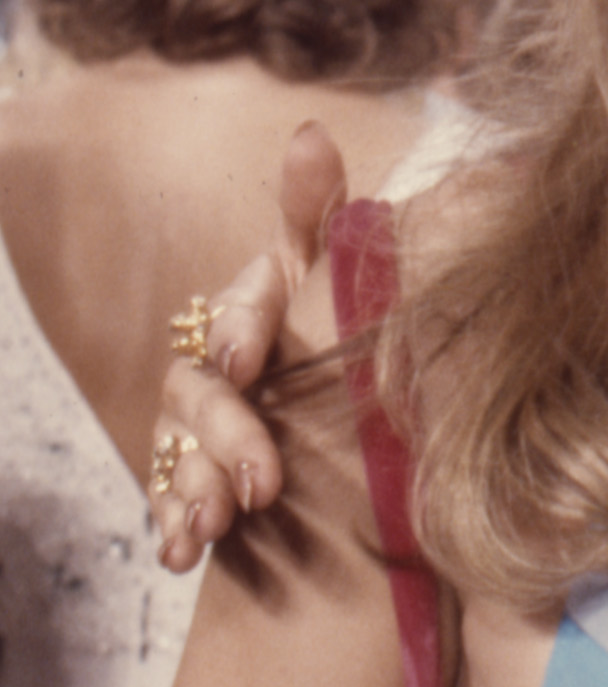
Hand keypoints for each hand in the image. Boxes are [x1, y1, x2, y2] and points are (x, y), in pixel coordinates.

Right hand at [148, 120, 348, 572]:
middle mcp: (222, 366)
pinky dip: (173, 526)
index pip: (242, 305)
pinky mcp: (195, 481)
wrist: (358, 463)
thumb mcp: (351, 290)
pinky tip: (181, 552)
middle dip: (228, 431)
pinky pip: (169, 500)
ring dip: (194, 486)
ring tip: (218, 525)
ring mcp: (202, 426)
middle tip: (263, 478)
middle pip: (204, 387)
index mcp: (265, 313)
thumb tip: (309, 133)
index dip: (240, 327)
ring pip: (179, 447)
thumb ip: (326, 220)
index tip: (248, 360)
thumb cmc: (352, 355)